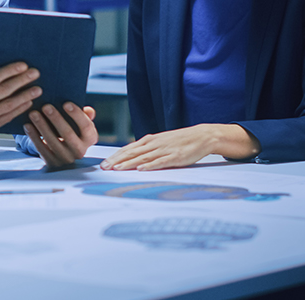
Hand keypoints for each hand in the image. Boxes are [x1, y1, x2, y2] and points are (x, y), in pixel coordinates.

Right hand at [0, 48, 40, 147]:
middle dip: (22, 81)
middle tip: (36, 73)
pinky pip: (6, 118)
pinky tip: (28, 103)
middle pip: (4, 91)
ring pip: (8, 105)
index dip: (9, 71)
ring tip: (37, 89)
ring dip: (25, 97)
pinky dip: (19, 110)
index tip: (23, 65)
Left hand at [24, 103, 97, 168]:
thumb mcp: (80, 125)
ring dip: (42, 126)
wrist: (62, 153)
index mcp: (90, 139)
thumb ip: (85, 116)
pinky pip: (42, 149)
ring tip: (33, 113)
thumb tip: (89, 110)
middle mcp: (80, 151)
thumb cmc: (72, 131)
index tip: (66, 103)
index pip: (86, 126)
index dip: (77, 115)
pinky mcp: (52, 163)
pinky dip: (34, 136)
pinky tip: (27, 125)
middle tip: (45, 106)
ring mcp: (66, 159)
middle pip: (68, 134)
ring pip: (53, 142)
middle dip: (56, 119)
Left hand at [100, 124, 258, 170]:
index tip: (103, 163)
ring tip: (116, 169)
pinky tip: (141, 169)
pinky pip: (160, 162)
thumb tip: (131, 159)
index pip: (127, 149)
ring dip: (128, 164)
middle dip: (116, 160)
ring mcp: (164, 150)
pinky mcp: (175, 157)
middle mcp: (154, 144)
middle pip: (131, 153)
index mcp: (149, 141)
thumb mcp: (160, 143)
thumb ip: (146, 150)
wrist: (202, 136)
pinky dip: (150, 165)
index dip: (114, 156)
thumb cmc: (179, 141)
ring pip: (142, 157)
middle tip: (104, 168)